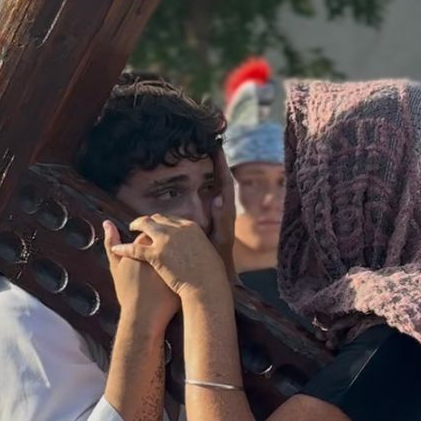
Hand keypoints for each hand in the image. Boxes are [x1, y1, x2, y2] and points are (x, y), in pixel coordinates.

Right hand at [103, 220, 179, 330]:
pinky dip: (184, 264)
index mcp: (148, 245)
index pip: (150, 232)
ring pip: (179, 247)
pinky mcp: (188, 273)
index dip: (147, 241)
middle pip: (166, 236)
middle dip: (164, 242)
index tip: (146, 251)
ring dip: (176, 251)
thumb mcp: (116, 265)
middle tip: (160, 255)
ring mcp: (178, 261)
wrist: (144, 316)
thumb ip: (111, 242)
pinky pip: (189, 262)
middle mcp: (165, 249)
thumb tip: (106, 222)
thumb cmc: (128, 292)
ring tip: (171, 262)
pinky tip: (180, 271)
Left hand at [110, 214, 226, 301]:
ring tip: (131, 227)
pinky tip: (117, 248)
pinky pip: (134, 248)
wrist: (206, 287)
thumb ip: (200, 243)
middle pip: (158, 219)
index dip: (164, 222)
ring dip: (136, 225)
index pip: (172, 219)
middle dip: (150, 221)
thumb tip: (197, 243)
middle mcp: (177, 229)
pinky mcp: (155, 254)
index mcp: (191, 226)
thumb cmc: (211, 275)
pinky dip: (124, 247)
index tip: (160, 225)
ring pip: (145, 226)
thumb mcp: (211, 252)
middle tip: (143, 224)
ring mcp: (165, 240)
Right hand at [210, 148, 237, 281]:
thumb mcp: (218, 239)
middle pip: (222, 180)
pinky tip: (194, 181)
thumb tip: (218, 197)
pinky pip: (209, 198)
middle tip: (210, 144)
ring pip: (215, 188)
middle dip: (217, 163)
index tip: (217, 146)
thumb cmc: (218, 259)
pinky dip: (204, 186)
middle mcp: (223, 210)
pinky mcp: (211, 221)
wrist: (220, 276)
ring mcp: (218, 215)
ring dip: (211, 172)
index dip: (222, 164)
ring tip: (203, 155)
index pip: (226, 181)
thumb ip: (220, 219)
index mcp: (226, 211)